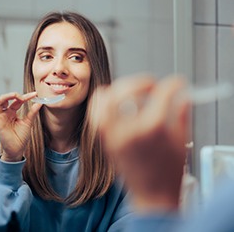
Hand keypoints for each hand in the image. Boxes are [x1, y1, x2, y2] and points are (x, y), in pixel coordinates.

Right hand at [0, 92, 41, 161]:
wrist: (17, 149)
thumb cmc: (21, 137)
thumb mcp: (28, 122)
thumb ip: (32, 112)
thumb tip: (39, 102)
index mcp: (12, 112)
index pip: (18, 101)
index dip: (26, 96)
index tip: (35, 94)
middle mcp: (6, 113)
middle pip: (7, 99)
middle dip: (15, 94)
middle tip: (25, 96)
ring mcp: (0, 117)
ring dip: (7, 96)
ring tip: (16, 95)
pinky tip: (5, 100)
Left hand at [93, 74, 190, 211]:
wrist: (151, 195)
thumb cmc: (167, 173)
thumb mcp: (181, 140)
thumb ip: (181, 113)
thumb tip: (181, 95)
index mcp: (151, 130)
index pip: (162, 94)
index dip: (173, 85)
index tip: (177, 84)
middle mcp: (127, 130)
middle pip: (127, 89)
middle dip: (143, 82)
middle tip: (153, 86)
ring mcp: (111, 134)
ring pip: (105, 97)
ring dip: (121, 88)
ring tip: (133, 92)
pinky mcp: (103, 139)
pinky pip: (95, 111)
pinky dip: (104, 100)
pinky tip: (116, 102)